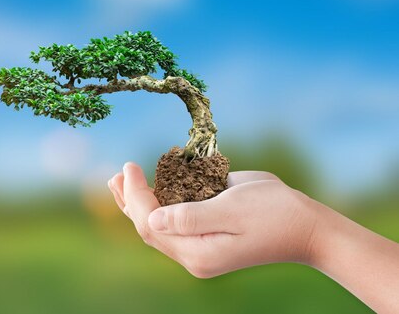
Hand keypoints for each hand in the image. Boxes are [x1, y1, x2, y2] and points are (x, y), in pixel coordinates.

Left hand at [108, 163, 319, 277]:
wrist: (306, 228)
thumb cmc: (274, 214)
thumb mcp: (232, 210)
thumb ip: (191, 216)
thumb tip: (154, 218)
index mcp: (197, 252)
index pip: (151, 224)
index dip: (135, 195)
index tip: (129, 167)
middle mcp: (194, 254)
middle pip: (148, 228)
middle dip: (129, 200)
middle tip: (114, 174)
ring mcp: (200, 247)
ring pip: (158, 227)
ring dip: (138, 203)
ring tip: (120, 181)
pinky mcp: (207, 236)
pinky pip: (173, 222)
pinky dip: (158, 204)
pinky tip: (150, 189)